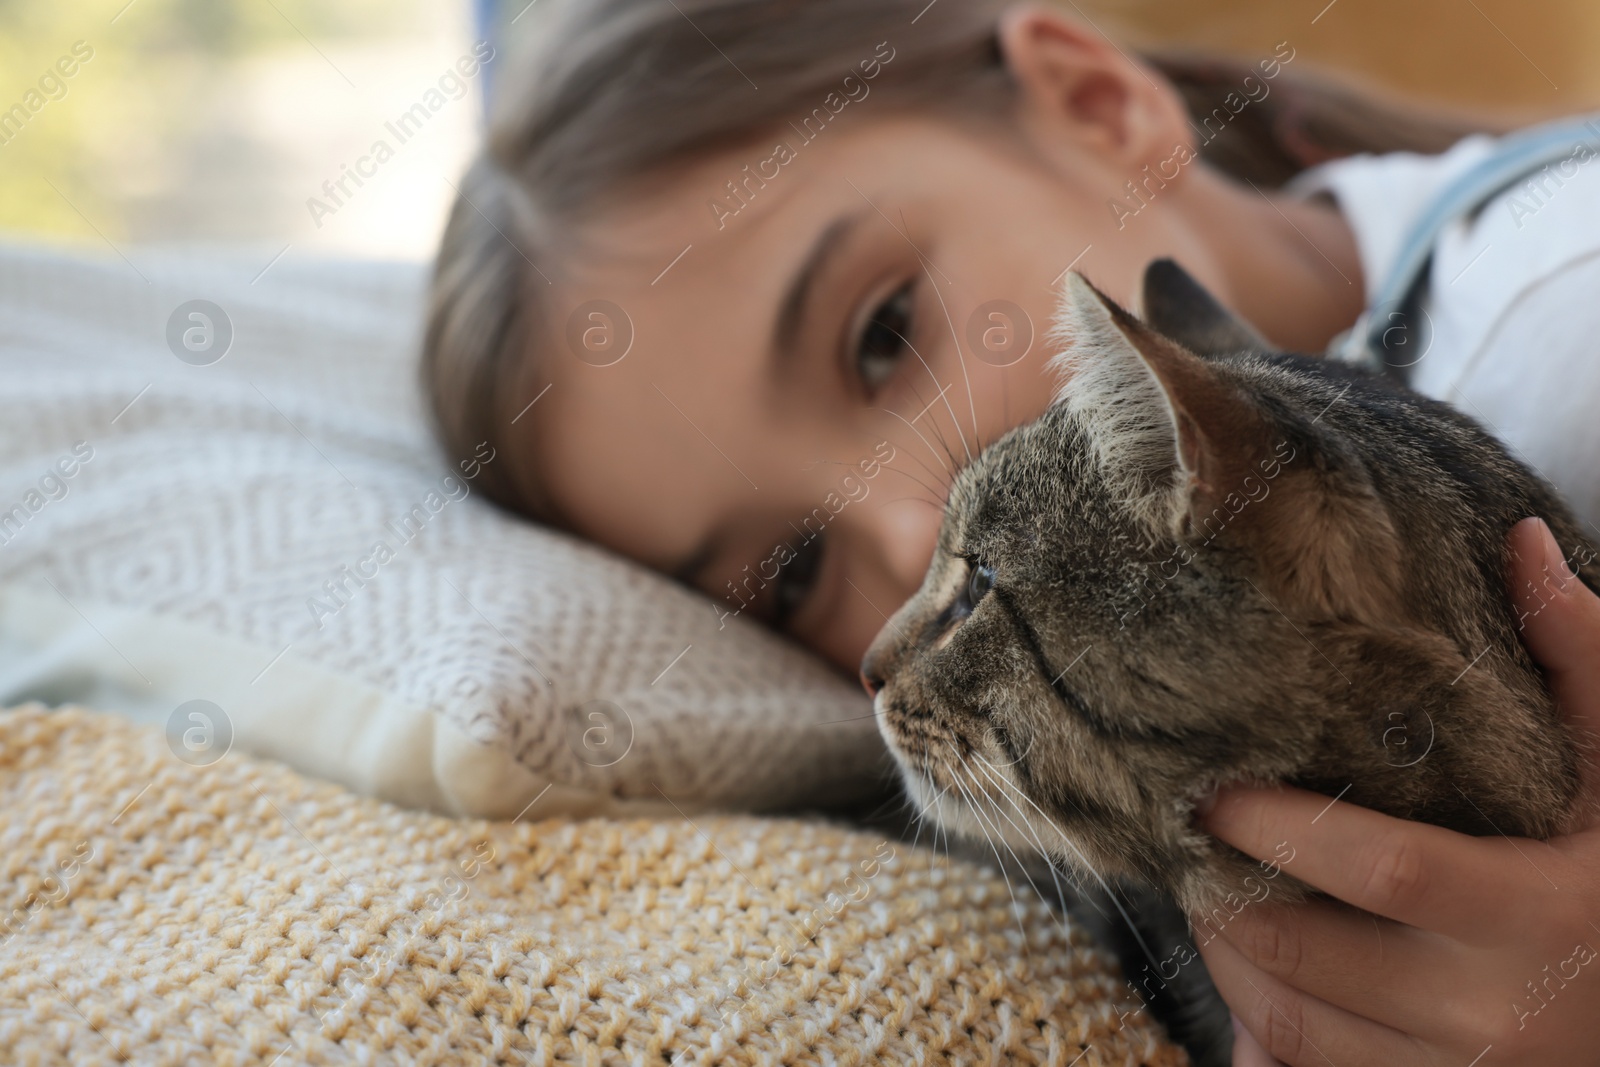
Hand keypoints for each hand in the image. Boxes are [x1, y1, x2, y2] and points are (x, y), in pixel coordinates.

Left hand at [1194, 517, 1599, 1066]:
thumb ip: (1583, 657)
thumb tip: (1523, 543)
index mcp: (1542, 913)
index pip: (1385, 868)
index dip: (1283, 829)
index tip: (1210, 789)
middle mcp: (1498, 1013)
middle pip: (1308, 956)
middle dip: (1225, 894)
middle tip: (1184, 837)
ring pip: (1291, 1026)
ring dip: (1227, 961)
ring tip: (1204, 893)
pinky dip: (1261, 1035)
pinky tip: (1250, 978)